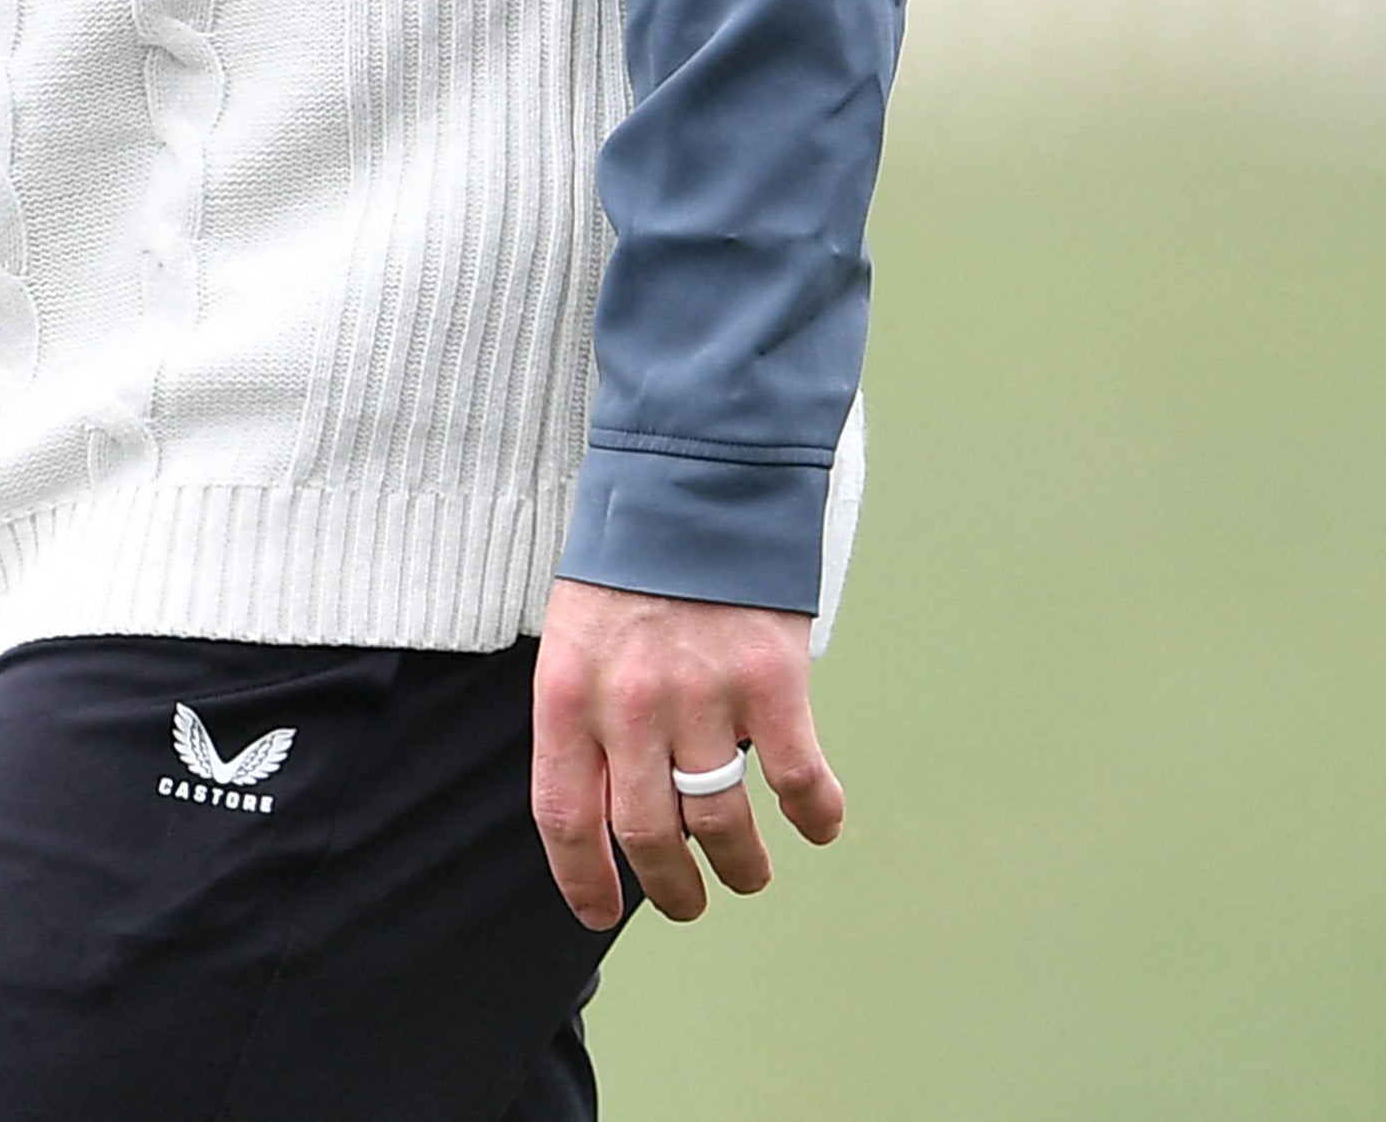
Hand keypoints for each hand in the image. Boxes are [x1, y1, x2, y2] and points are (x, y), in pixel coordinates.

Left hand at [529, 580, 844, 933]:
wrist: (699, 471)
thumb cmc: (635, 552)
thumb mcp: (577, 630)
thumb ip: (586, 710)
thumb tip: (607, 795)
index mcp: (568, 693)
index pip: (566, 817)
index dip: (583, 880)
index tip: (600, 913)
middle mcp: (629, 705)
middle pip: (645, 834)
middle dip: (669, 887)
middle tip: (688, 903)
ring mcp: (703, 695)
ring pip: (718, 821)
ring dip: (739, 865)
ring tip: (748, 875)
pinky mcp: (770, 678)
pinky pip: (794, 775)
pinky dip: (813, 812)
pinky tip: (819, 824)